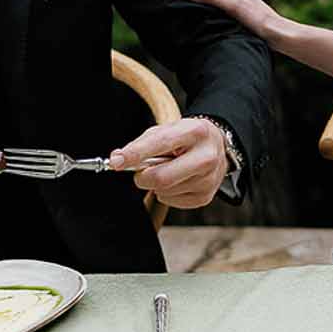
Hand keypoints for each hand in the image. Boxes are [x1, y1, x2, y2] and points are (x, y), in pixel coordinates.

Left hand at [110, 117, 228, 211]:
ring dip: (155, 184)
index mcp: (195, 132)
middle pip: (162, 177)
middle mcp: (206, 156)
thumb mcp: (167, 131)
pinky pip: (170, 201)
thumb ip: (141, 144)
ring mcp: (208, 179)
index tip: (116, 161)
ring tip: (167, 170)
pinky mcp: (205, 196)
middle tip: (141, 172)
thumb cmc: (186, 139)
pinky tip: (175, 180)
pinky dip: (165, 193)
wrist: (216, 148)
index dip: (135, 154)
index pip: (160, 144)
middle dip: (142, 177)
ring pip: (164, 191)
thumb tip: (117, 159)